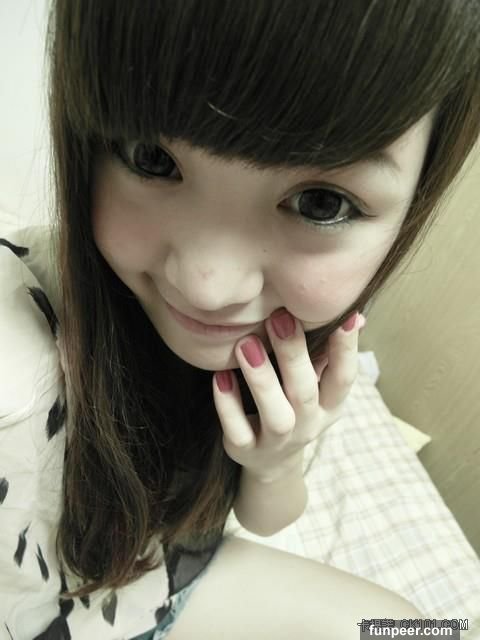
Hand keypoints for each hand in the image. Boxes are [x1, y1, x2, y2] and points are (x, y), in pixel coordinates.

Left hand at [212, 309, 365, 481]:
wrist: (270, 461)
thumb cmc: (296, 407)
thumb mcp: (318, 386)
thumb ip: (329, 352)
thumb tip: (354, 315)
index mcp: (330, 405)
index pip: (344, 377)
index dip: (347, 349)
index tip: (344, 316)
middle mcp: (308, 425)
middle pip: (304, 391)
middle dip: (293, 354)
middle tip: (279, 319)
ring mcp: (277, 441)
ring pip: (275, 414)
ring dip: (261, 378)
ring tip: (246, 344)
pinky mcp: (246, 450)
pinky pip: (238, 430)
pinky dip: (229, 404)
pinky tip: (222, 376)